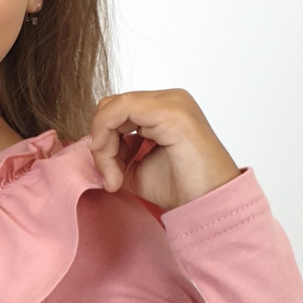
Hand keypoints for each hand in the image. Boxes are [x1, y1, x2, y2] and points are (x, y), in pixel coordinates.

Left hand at [88, 89, 241, 209]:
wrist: (208, 203)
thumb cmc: (182, 188)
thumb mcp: (136, 169)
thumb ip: (115, 153)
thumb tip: (94, 148)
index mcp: (164, 109)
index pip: (117, 111)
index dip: (103, 140)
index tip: (109, 176)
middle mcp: (169, 99)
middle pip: (112, 106)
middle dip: (101, 142)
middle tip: (110, 177)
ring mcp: (171, 102)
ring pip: (112, 108)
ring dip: (103, 145)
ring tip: (115, 178)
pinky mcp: (169, 111)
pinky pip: (120, 110)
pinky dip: (107, 137)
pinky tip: (114, 166)